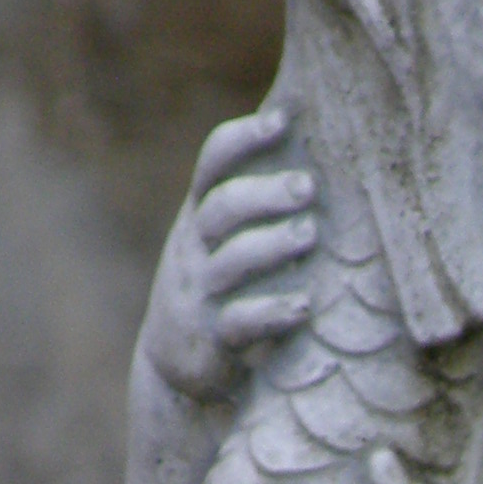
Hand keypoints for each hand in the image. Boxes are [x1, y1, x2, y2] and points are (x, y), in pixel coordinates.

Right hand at [138, 102, 317, 400]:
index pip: (213, 164)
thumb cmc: (214, 285)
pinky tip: (304, 305)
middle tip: (308, 187)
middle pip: (223, 208)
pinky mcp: (212, 338)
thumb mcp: (217, 239)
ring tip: (310, 235)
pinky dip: (273, 312)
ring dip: (273, 245)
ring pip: (232, 261)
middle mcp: (195, 248)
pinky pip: (240, 322)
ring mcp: (201, 293)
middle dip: (265, 193)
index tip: (283, 121)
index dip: (243, 139)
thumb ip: (248, 202)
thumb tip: (302, 138)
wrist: (172, 363)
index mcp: (200, 216)